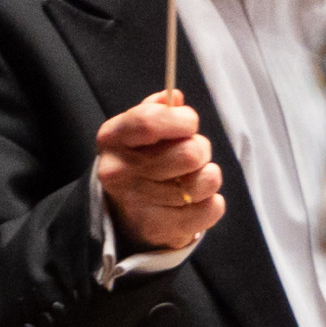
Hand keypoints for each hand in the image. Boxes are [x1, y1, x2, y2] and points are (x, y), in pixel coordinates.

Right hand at [97, 91, 224, 250]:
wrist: (125, 214)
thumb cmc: (140, 161)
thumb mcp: (138, 130)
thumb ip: (157, 110)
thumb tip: (175, 98)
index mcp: (113, 138)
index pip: (149, 122)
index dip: (182, 120)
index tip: (191, 123)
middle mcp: (119, 172)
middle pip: (188, 153)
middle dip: (201, 149)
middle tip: (194, 154)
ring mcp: (139, 204)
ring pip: (204, 181)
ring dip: (208, 176)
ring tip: (194, 177)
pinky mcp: (161, 229)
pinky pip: (211, 208)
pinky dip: (212, 202)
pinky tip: (197, 200)